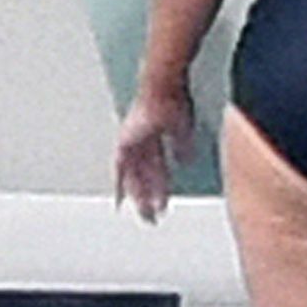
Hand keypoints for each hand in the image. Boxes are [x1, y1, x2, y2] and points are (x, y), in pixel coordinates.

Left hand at [114, 86, 195, 221]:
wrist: (162, 87)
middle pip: (143, 177)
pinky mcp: (124, 142)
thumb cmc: (174, 99)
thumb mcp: (183, 128)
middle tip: (152, 219)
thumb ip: (183, 146)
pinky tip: (121, 202)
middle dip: (149, 199)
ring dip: (140, 198)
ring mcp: (130, 142)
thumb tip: (186, 161)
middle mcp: (139, 142)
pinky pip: (121, 171)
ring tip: (145, 216)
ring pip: (134, 178)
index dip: (157, 187)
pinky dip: (121, 187)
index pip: (155, 168)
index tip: (159, 203)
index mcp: (154, 137)